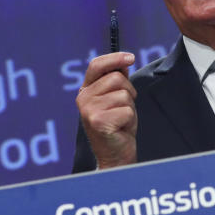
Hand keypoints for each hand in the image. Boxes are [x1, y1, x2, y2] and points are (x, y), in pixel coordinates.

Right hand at [76, 52, 137, 168]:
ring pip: (124, 94)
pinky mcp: (99, 121)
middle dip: (128, 91)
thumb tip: (123, 62)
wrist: (115, 156)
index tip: (130, 58)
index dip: (114, 58)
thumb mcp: (116, 100)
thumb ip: (116, 81)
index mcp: (86, 91)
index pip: (97, 65)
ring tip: (121, 119)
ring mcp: (89, 110)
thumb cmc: (117, 127)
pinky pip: (127, 110)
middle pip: (117, 78)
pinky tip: (121, 128)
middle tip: (123, 108)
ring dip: (130, 107)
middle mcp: (83, 99)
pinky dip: (131, 120)